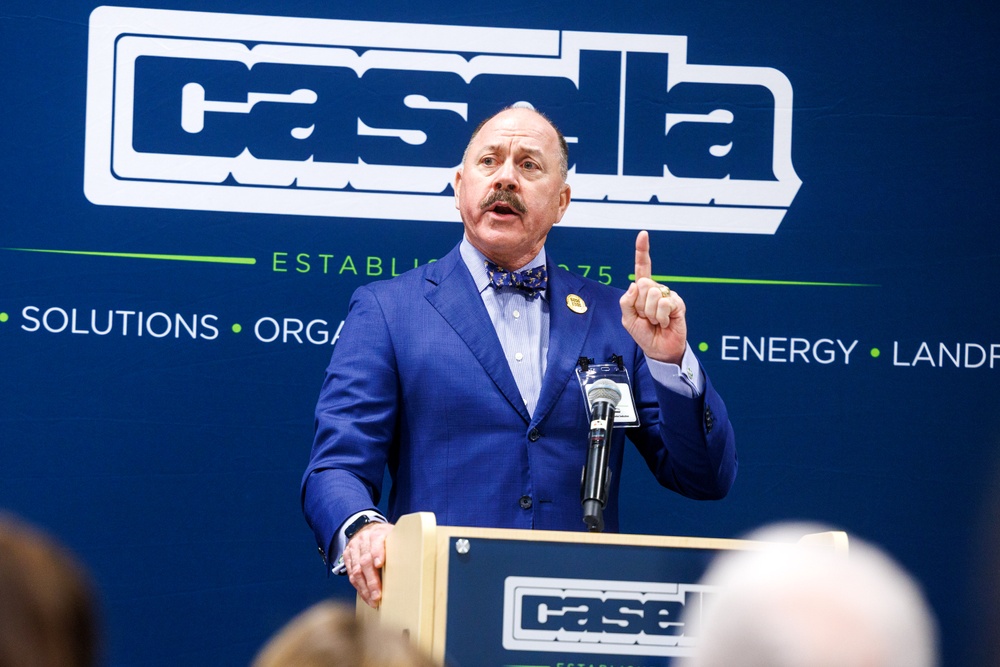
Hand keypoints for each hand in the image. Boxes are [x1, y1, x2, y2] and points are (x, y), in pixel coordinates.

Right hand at [343, 521, 393, 607]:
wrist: (368, 529)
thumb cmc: (387, 537)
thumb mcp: (395, 536)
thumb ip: (401, 546)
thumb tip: (414, 560)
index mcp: (377, 532)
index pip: (376, 541)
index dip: (377, 553)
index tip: (379, 564)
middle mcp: (363, 539)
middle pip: (365, 561)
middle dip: (372, 580)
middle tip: (378, 595)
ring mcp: (354, 548)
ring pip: (356, 571)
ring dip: (365, 588)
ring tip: (373, 601)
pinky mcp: (347, 557)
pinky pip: (350, 575)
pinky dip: (359, 587)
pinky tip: (366, 596)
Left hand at [619, 230, 686, 364]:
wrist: (659, 349)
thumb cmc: (643, 333)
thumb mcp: (627, 318)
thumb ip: (626, 301)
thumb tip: (635, 284)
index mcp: (642, 290)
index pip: (642, 267)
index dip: (642, 251)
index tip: (643, 234)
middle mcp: (655, 289)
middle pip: (642, 284)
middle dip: (639, 304)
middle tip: (645, 317)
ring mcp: (667, 295)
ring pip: (652, 294)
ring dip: (649, 313)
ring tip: (654, 321)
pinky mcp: (677, 303)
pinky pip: (664, 304)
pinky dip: (660, 316)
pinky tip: (664, 322)